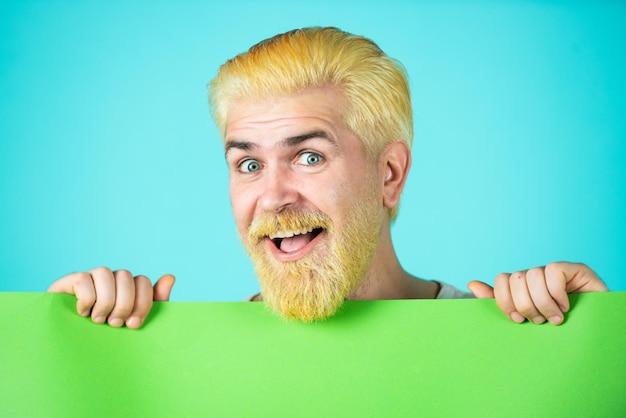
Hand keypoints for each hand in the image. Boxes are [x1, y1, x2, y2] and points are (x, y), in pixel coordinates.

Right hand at [47, 267, 174, 328]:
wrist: (71, 348)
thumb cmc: (106, 335)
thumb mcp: (133, 322)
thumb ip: (154, 302)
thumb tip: (170, 277)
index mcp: (128, 287)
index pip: (143, 281)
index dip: (142, 302)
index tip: (133, 324)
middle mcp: (111, 279)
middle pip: (125, 275)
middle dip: (124, 304)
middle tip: (115, 324)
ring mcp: (90, 278)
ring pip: (105, 272)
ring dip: (105, 301)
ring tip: (98, 320)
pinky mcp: (69, 282)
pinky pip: (82, 279)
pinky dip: (86, 299)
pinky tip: (82, 313)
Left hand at [467, 262, 607, 324]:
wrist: (593, 335)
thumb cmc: (557, 331)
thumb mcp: (525, 319)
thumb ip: (499, 302)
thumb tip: (472, 284)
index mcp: (524, 286)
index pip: (502, 280)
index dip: (505, 301)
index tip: (518, 320)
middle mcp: (537, 275)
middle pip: (515, 279)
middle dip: (525, 306)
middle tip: (539, 320)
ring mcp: (556, 271)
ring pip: (533, 276)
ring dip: (543, 303)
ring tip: (555, 318)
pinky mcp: (575, 269)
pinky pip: (553, 272)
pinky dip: (557, 294)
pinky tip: (566, 306)